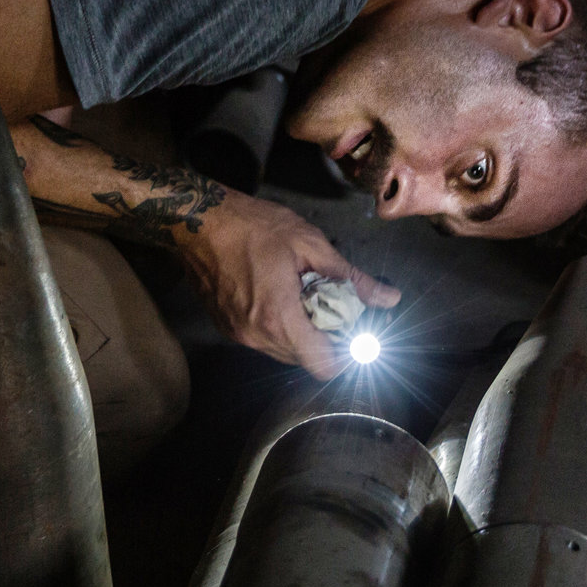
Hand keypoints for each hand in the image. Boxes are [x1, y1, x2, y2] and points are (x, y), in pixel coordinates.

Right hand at [177, 192, 400, 377]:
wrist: (196, 221)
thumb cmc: (255, 226)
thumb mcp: (310, 244)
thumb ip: (350, 278)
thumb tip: (390, 298)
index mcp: (280, 319)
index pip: (322, 366)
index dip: (345, 355)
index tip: (352, 331)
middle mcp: (256, 337)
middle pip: (304, 360)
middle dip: (324, 340)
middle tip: (331, 304)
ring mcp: (237, 335)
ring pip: (282, 351)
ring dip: (300, 333)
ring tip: (305, 296)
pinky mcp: (225, 327)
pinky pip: (262, 339)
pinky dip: (278, 326)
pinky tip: (280, 295)